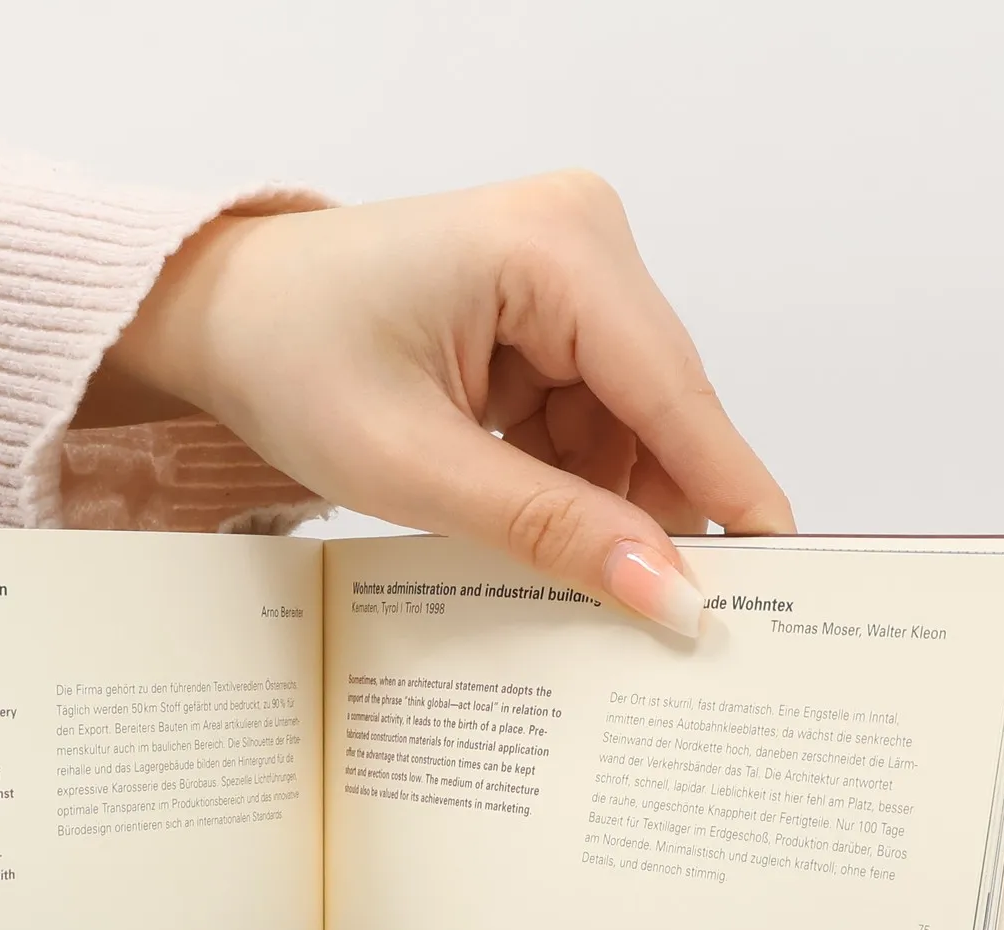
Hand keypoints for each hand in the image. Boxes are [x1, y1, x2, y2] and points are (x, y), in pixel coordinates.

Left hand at [106, 174, 793, 636]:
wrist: (223, 317)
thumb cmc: (288, 363)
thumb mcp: (415, 467)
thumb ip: (548, 530)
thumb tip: (664, 591)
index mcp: (554, 247)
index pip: (672, 390)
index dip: (724, 491)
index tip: (780, 577)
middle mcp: (581, 237)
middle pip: (660, 407)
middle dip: (650, 507)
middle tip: (659, 618)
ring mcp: (569, 268)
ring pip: (627, 422)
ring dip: (597, 499)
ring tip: (552, 569)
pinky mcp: (549, 307)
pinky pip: (590, 415)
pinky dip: (566, 478)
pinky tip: (529, 522)